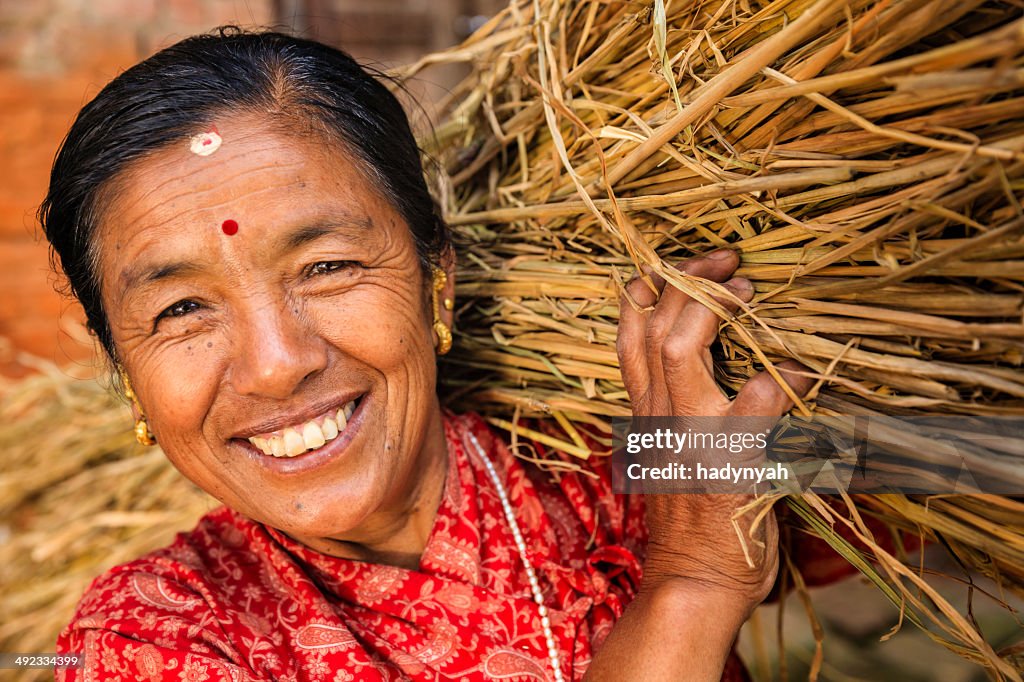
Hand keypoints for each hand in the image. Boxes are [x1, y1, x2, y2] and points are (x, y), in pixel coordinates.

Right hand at [616, 249, 812, 611]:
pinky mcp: (728, 464)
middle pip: (652, 328)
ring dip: (714, 311)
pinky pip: (755, 405)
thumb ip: (680, 408)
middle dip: (688, 280)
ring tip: (747, 291)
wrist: (694, 582)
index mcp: (646, 413)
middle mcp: (659, 418)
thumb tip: (716, 362)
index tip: (675, 263)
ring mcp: (689, 438)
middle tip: (728, 261)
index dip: (648, 290)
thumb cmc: (692, 520)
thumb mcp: (671, 454)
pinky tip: (800, 373)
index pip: (628, 335)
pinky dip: (780, 380)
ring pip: (679, 352)